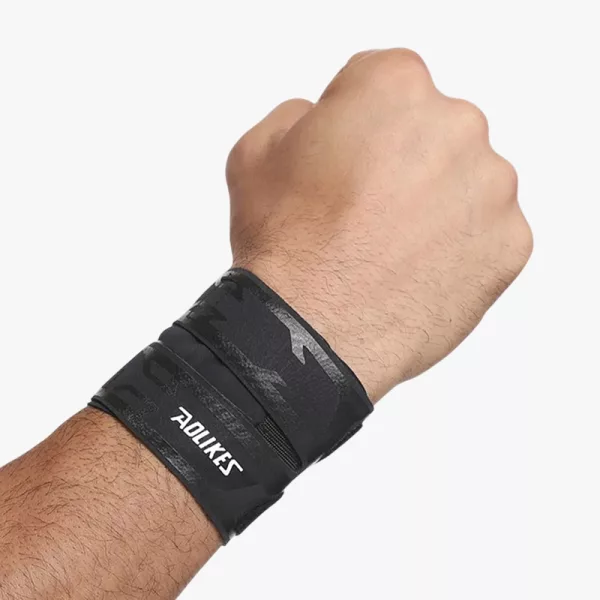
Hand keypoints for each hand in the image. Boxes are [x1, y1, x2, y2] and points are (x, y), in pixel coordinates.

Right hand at [226, 49, 532, 400]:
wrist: (314, 331)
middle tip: (365, 211)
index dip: (355, 126)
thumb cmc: (287, 247)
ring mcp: (491, 186)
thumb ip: (300, 117)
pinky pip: (485, 233)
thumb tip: (323, 125)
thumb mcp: (257, 153)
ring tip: (388, 248)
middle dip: (401, 161)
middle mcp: (455, 125)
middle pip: (431, 132)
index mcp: (394, 87)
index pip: (384, 85)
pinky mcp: (510, 243)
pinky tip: (415, 271)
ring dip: (433, 205)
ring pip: (463, 182)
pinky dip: (457, 248)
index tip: (344, 161)